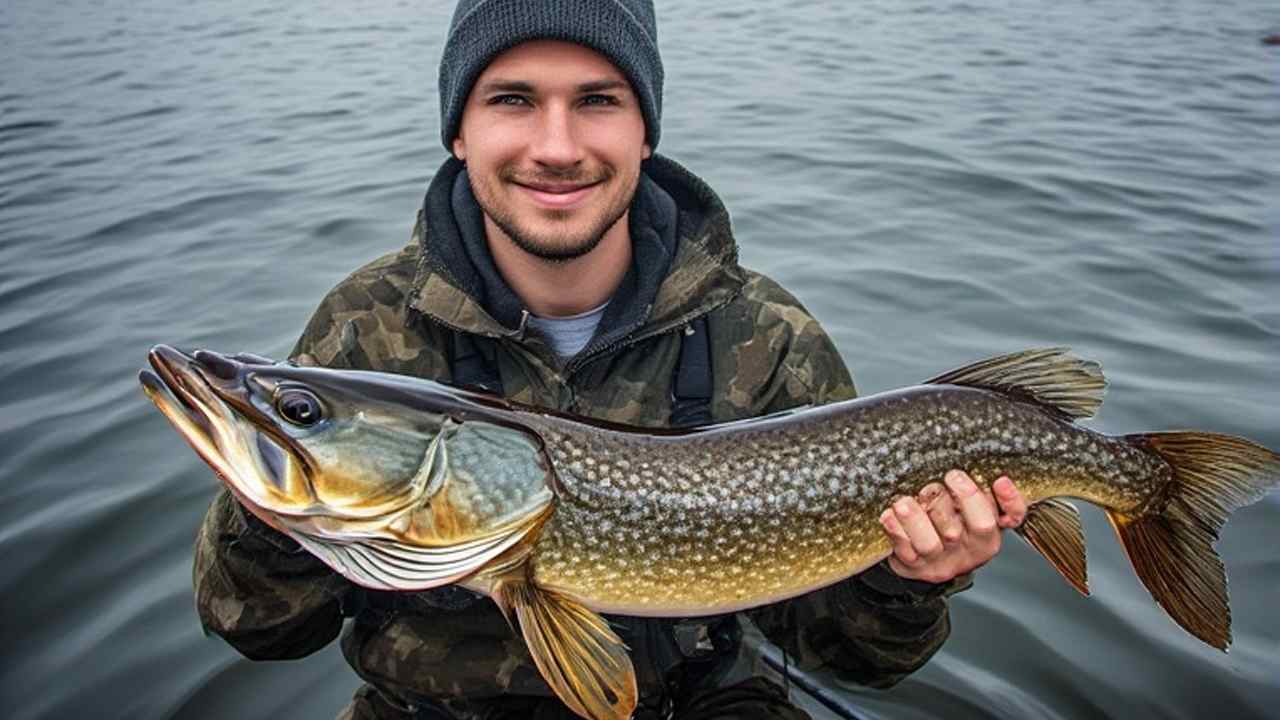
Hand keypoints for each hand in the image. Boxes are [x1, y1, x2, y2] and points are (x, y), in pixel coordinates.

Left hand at [878, 470, 1026, 583]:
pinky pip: (904, 550)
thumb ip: (984, 492)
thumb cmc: (951, 523)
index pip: (1010, 519)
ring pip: (931, 543)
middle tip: (948, 477)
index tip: (999, 480)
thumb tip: (993, 472)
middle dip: (961, 498)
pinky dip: (895, 530)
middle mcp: (969, 550)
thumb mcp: (974, 509)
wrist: (924, 558)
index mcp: (989, 535)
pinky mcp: (915, 566)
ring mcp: (941, 560)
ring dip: (916, 519)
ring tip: (904, 502)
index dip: (1010, 501)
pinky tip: (889, 514)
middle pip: (969, 527)